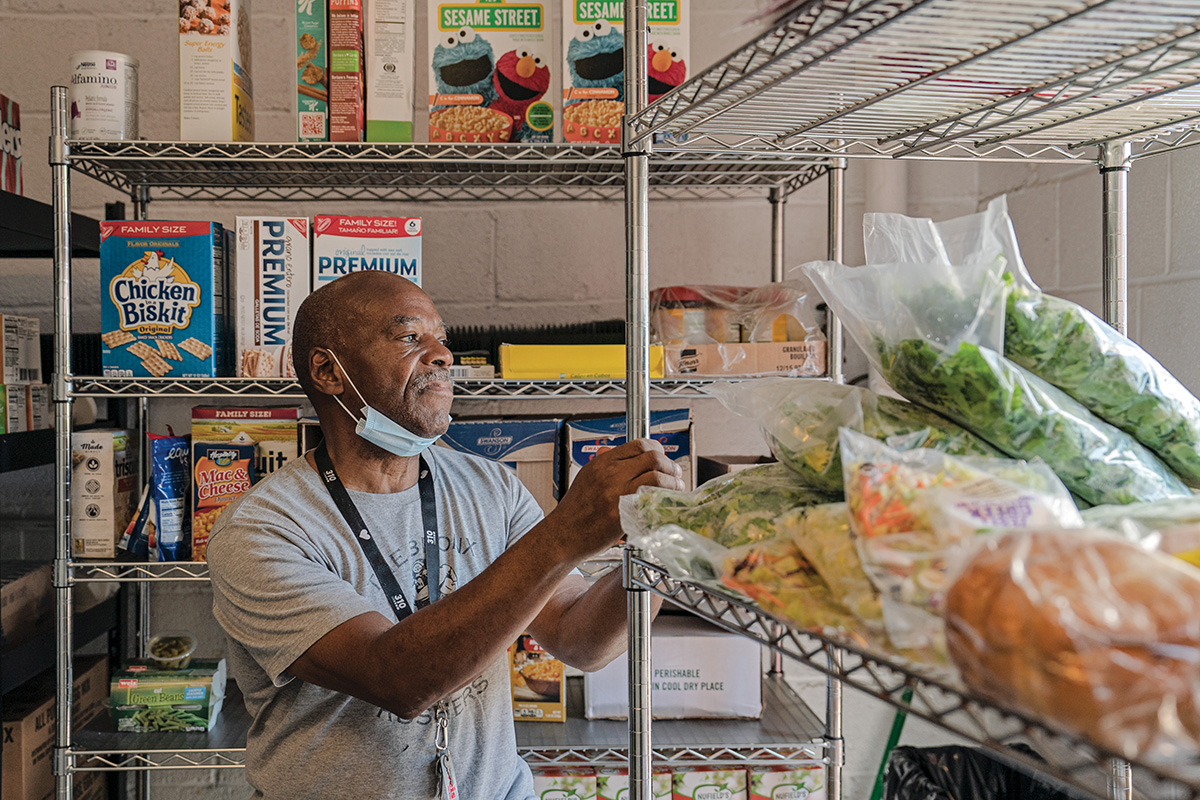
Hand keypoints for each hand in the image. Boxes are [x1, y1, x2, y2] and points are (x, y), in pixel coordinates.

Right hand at [548, 438, 684, 560]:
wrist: (562, 535)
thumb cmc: (574, 510)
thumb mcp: (587, 477)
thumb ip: (608, 466)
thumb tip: (630, 459)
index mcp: (602, 462)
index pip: (639, 445)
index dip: (657, 449)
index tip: (663, 457)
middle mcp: (611, 474)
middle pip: (653, 458)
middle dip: (670, 465)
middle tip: (675, 473)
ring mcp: (617, 493)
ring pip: (657, 477)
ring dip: (672, 483)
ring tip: (675, 488)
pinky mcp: (623, 513)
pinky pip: (652, 501)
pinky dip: (663, 500)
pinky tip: (664, 504)